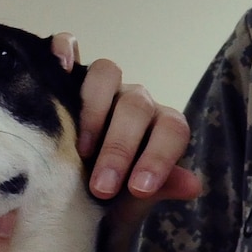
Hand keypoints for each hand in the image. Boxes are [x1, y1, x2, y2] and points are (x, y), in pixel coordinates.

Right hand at [49, 34, 202, 209]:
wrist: (73, 202)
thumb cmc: (109, 201)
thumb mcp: (133, 204)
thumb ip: (160, 190)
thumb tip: (192, 185)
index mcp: (160, 128)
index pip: (172, 130)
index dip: (159, 157)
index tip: (139, 189)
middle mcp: (134, 102)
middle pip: (136, 106)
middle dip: (120, 148)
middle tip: (101, 187)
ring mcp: (101, 88)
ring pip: (107, 73)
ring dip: (94, 110)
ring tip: (80, 150)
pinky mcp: (66, 78)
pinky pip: (68, 48)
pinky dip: (64, 50)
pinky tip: (58, 67)